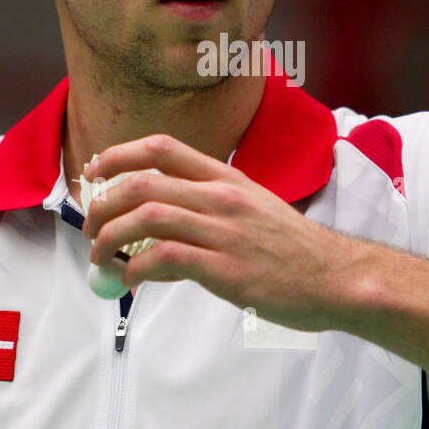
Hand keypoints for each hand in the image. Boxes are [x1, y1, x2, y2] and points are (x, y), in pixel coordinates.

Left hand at [80, 134, 359, 332]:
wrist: (337, 278)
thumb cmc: (295, 250)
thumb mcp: (254, 211)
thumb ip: (209, 213)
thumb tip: (160, 234)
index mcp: (227, 178)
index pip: (162, 148)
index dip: (119, 154)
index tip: (95, 171)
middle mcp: (222, 197)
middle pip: (143, 182)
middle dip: (103, 203)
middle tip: (90, 226)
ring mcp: (223, 231)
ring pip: (146, 217)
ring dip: (110, 237)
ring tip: (100, 256)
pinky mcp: (224, 268)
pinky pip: (163, 259)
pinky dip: (135, 269)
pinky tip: (131, 280)